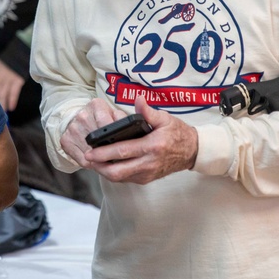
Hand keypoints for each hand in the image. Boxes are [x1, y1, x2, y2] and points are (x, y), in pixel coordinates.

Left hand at [0, 59, 25, 111]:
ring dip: (2, 104)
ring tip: (2, 113)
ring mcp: (9, 79)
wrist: (19, 51)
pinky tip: (11, 107)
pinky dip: (12, 100)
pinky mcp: (18, 80)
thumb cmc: (8, 61)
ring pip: (3, 94)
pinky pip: (14, 92)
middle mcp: (0, 77)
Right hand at [59, 97, 126, 167]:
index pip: (107, 123)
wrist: (77, 119)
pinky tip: (97, 161)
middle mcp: (82, 115)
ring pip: (91, 153)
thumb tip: (130, 132)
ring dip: (101, 159)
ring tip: (109, 159)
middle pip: (98, 140)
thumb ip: (123, 120)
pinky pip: (82, 160)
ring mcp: (72, 128)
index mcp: (96, 105)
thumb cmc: (101, 118)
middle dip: (109, 150)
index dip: (115, 136)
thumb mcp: (114, 114)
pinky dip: (92, 164)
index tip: (123, 146)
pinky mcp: (65, 140)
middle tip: (119, 157)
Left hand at [84, 95, 198, 184]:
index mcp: (152, 146)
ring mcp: (147, 173)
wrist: (191, 152)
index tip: (90, 151)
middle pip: (118, 171)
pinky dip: (114, 173)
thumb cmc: (177, 133)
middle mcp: (149, 163)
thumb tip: (138, 99)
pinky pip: (126, 179)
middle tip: (87, 158)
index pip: (124, 151)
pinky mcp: (146, 179)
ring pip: (120, 178)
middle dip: (100, 166)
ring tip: (94, 161)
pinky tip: (106, 165)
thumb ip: (148, 111)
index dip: (105, 153)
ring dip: (105, 171)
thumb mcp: (165, 119)